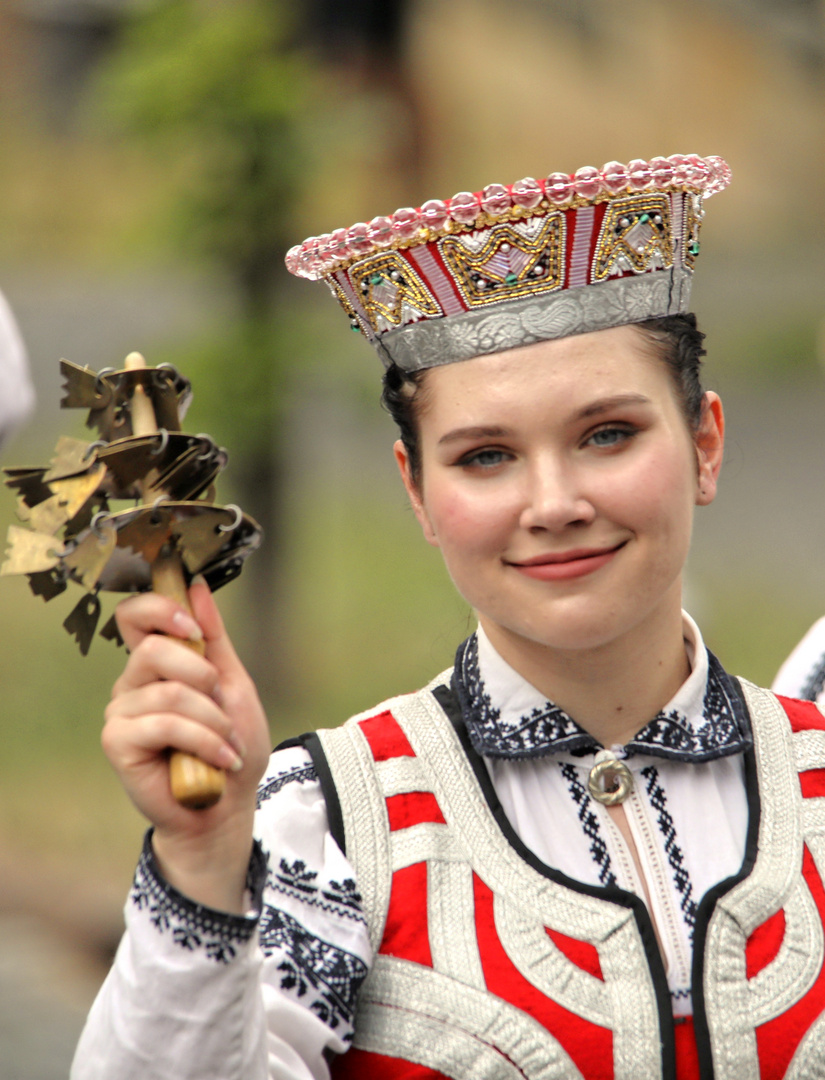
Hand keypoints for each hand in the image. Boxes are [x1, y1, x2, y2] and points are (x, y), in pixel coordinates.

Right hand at [102, 579, 270, 910]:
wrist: (228, 804)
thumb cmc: (231, 743)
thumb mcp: (233, 683)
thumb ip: (213, 637)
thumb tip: (197, 586)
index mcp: (157, 663)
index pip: (134, 614)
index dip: (159, 609)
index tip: (193, 628)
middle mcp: (132, 683)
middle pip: (151, 648)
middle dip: (202, 675)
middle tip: (222, 702)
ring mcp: (121, 712)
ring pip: (167, 691)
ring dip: (213, 719)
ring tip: (228, 743)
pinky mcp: (118, 742)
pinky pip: (163, 723)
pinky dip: (203, 740)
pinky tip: (220, 760)